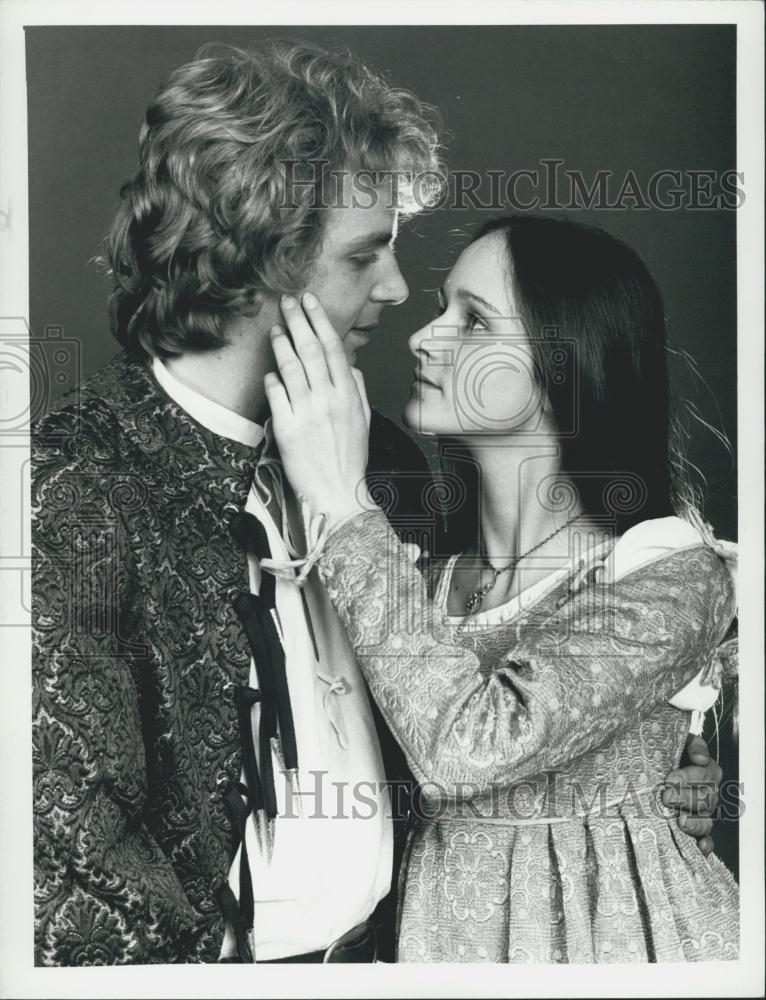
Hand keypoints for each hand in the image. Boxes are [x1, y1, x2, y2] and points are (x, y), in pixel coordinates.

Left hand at [265, 293, 373, 528]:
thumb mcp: (363, 420)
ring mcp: (307, 413)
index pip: (333, 347)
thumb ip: (358, 389)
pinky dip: (272, 379)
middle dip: (298, 320)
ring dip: (281, 344)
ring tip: (275, 329)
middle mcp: (329, 400)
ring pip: (290, 367)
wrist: (337, 493)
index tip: (310, 301)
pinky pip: (276, 394)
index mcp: (349, 395)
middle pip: (310, 350)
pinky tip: (271, 372)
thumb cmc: (350, 459)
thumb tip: (351, 365)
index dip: (319, 320)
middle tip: (287, 301)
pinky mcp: (286, 428)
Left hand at [661, 734, 721, 856]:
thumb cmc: (667, 752)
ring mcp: (702, 814)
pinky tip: (700, 848)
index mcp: (707, 772)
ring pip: (706, 822)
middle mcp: (708, 794)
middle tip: (666, 797)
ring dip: (695, 823)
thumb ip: (692, 745)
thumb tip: (701, 758)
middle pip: (705, 800)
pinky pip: (705, 840)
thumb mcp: (679, 741)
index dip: (688, 778)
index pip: (705, 775)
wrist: (652, 766)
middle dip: (685, 799)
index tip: (669, 779)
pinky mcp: (695, 830)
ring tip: (680, 822)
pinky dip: (705, 845)